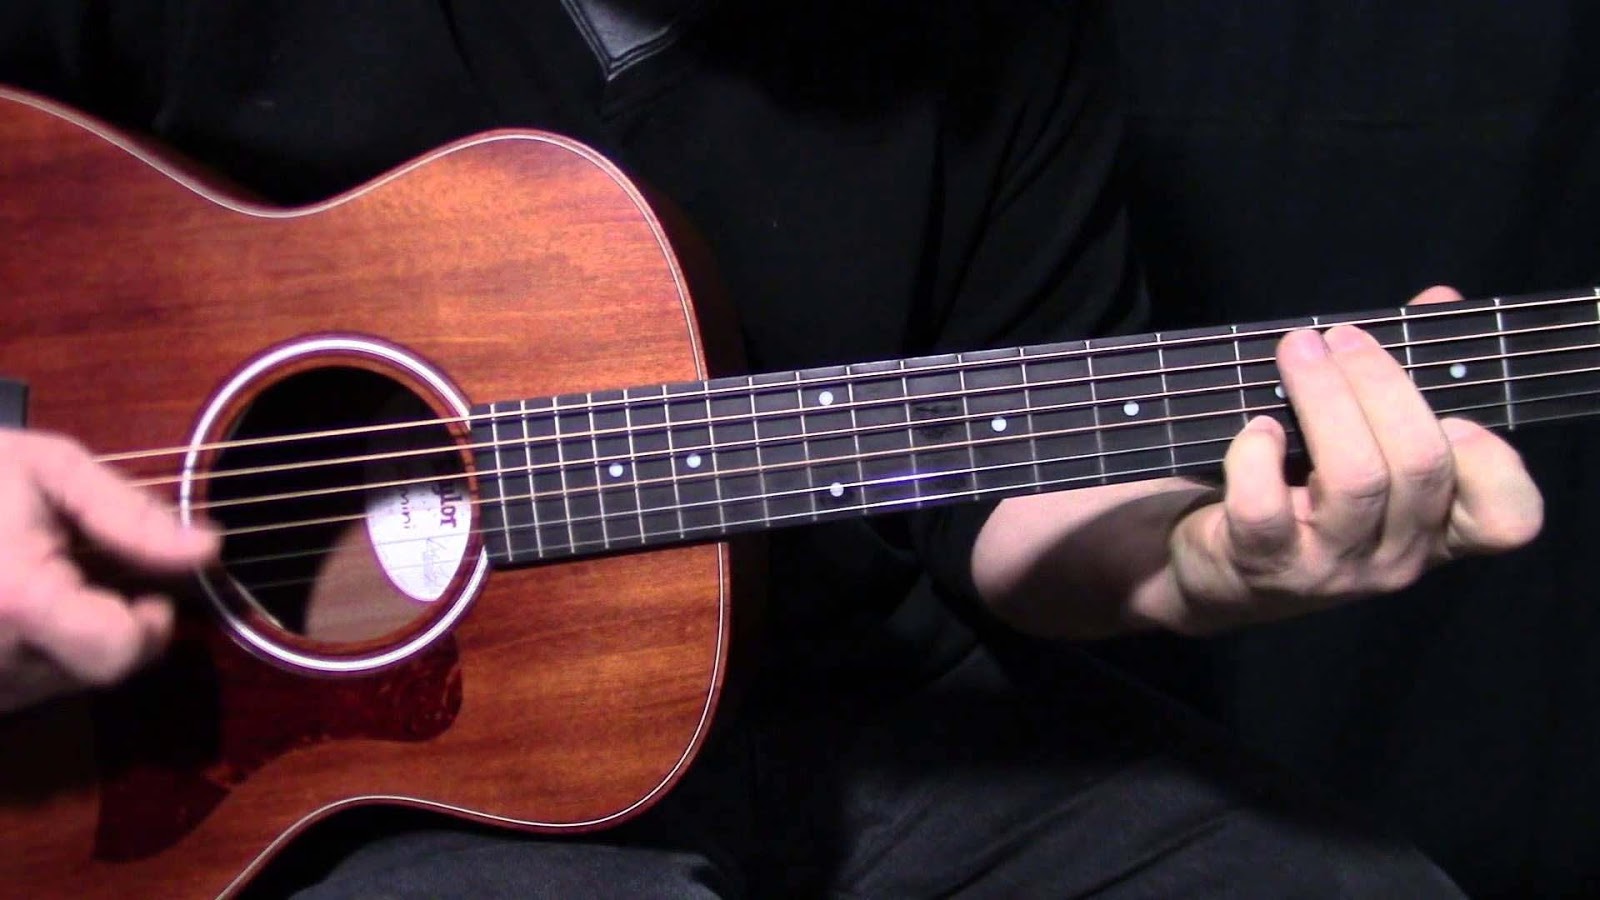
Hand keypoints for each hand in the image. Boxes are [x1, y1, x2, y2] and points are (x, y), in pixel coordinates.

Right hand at [0, 430, 217, 712]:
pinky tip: (6, 606)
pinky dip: (29, 654)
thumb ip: (129, 515)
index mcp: (15, 600)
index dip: (150, 625)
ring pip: (58, 685)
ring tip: (32, 581)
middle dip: (113, 626)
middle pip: (96, 672)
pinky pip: (17, 688)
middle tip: (85, 574)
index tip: (146, 591)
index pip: (120, 654)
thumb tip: (208, 550)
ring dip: (70, 641)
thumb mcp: (47, 468)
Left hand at [1160, 286, 1543, 632]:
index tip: (1454, 413)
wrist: (1218, 569)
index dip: (1494, 462)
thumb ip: (1406, 377)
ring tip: (1297, 351)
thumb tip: (1438, 299)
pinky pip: (1267, 505)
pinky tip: (1257, 428)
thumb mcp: (1363, 445)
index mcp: (1438, 528)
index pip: (1508, 519)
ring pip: (1355, 477)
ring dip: (1324, 397)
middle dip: (1381, 383)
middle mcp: (1396, 557)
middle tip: (1341, 337)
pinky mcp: (1265, 566)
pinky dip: (1257, 454)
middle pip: (1421, 464)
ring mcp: (1332, 567)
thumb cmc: (1301, 493)